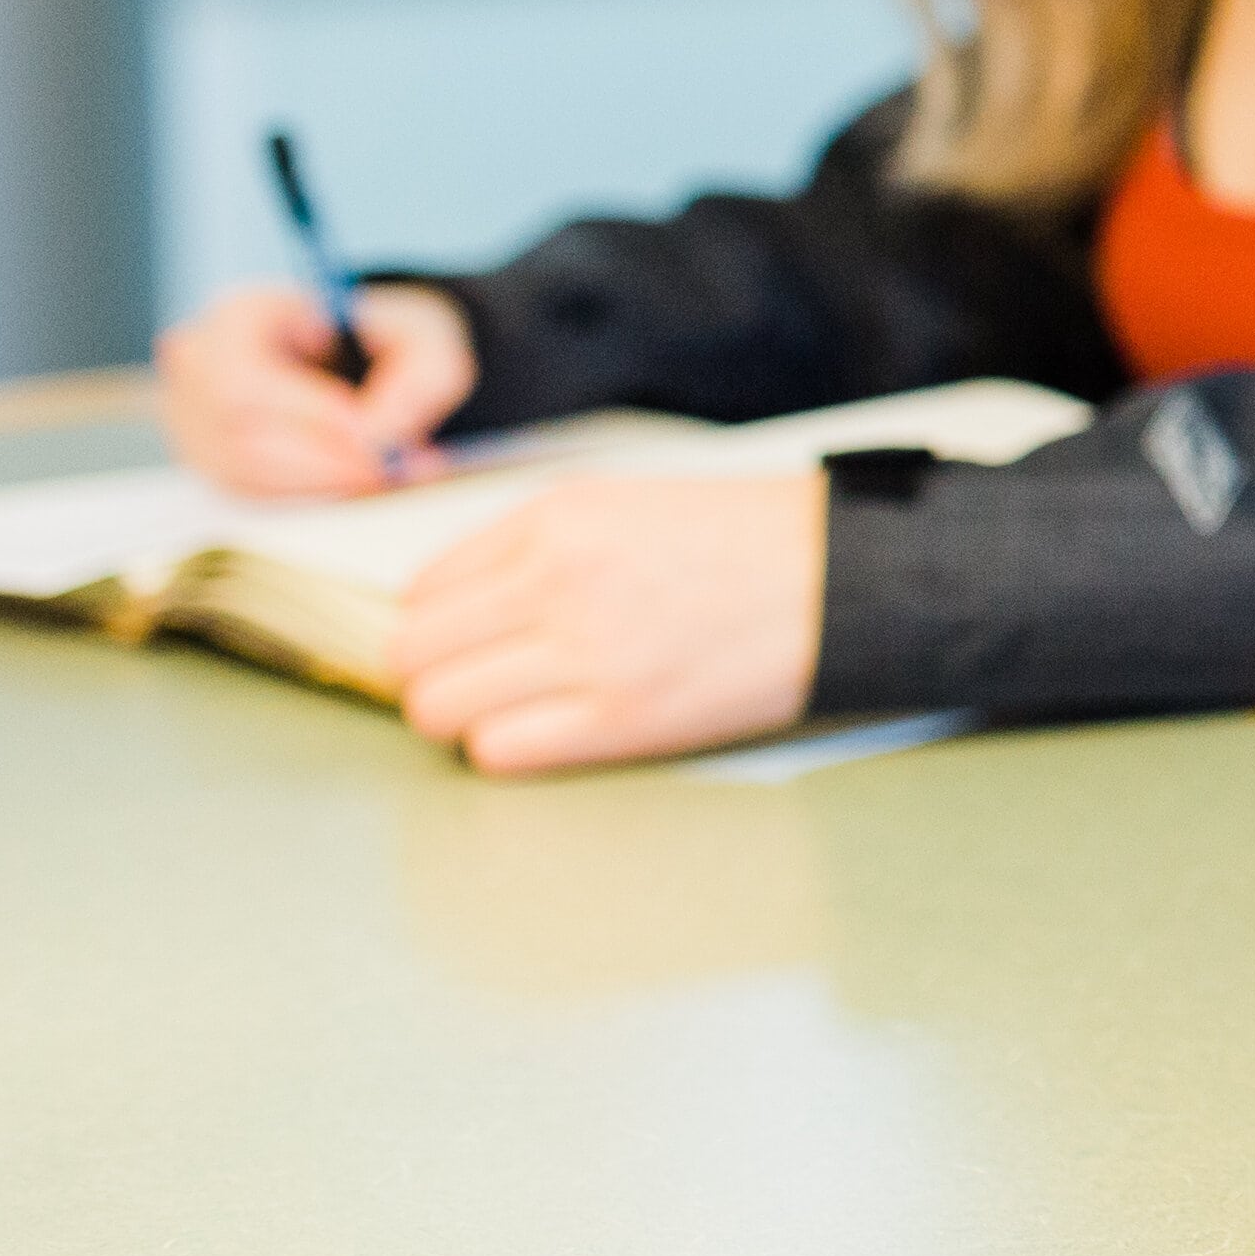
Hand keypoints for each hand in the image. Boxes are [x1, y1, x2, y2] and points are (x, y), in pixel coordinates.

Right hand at [155, 279, 475, 495]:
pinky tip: (353, 481)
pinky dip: (306, 494)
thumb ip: (418, 383)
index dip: (304, 415)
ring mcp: (192, 415)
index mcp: (242, 314)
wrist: (367, 354)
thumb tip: (381, 437)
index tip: (369, 435)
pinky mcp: (208, 457)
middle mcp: (200, 364)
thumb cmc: (386, 339)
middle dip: (318, 461)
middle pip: (234, 433)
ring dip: (318, 483)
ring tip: (382, 473)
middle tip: (385, 470)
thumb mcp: (425, 341)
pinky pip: (247, 492)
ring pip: (240, 471)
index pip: (242, 378)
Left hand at [387, 469, 824, 773]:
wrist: (841, 580)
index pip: (422, 590)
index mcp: (555, 520)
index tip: (461, 640)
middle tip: (474, 680)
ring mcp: (587, 654)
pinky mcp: (622, 719)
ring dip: (463, 716)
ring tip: (512, 708)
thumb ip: (530, 546)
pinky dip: (508, 748)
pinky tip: (550, 730)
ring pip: (440, 708)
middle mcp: (557, 581)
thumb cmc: (741, 543)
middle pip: (414, 654)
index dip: (433, 623)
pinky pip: (500, 751)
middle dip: (432, 673)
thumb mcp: (622, 504)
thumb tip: (446, 609)